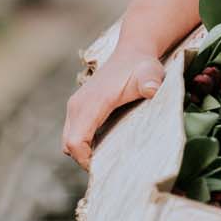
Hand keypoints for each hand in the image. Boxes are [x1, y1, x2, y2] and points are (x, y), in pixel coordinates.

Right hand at [62, 45, 165, 170]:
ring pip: (69, 140)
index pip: (75, 142)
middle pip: (69, 145)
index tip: (105, 168)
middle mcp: (77, 105)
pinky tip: (107, 145)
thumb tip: (152, 90)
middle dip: (84, 159)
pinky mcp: (79, 107)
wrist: (133, 52)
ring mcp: (76, 106)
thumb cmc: (142, 66)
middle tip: (110, 168)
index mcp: (91, 103)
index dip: (85, 160)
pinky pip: (75, 133)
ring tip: (110, 158)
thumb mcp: (151, 73)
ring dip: (84, 151)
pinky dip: (85, 143)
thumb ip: (151, 81)